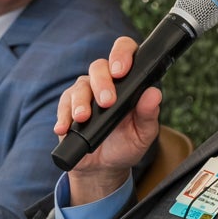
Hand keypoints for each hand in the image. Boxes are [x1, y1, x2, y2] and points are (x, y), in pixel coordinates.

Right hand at [54, 35, 164, 205]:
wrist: (104, 166)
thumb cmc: (126, 144)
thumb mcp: (143, 134)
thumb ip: (149, 114)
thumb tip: (154, 94)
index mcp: (127, 81)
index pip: (124, 52)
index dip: (122, 54)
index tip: (121, 71)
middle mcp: (105, 82)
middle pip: (99, 67)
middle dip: (102, 83)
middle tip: (106, 102)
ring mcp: (85, 93)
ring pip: (80, 85)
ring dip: (81, 101)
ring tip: (83, 117)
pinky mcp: (68, 107)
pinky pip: (63, 105)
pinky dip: (63, 116)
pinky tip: (64, 128)